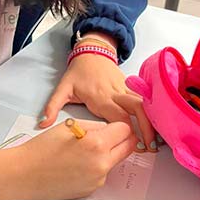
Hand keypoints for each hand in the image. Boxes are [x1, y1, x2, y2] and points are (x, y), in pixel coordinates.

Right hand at [0, 119, 135, 199]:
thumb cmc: (41, 149)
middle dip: (120, 141)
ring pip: (115, 162)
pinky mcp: (91, 190)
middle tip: (106, 137)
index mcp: (97, 144)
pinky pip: (102, 175)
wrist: (24, 174)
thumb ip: (94, 126)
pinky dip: (95, 168)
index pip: (126, 130)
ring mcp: (97, 180)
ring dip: (107, 155)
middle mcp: (101, 164)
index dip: (119, 126)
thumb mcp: (68, 126)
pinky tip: (76, 166)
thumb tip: (108, 130)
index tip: (112, 127)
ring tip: (83, 153)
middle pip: (128, 148)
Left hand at [40, 53, 156, 152]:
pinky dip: (151, 113)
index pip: (118, 117)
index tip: (133, 147)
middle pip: (137, 111)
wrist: (92, 51)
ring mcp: (125, 90)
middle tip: (150, 147)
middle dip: (145, 128)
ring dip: (151, 121)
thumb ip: (52, 107)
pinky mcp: (130, 88)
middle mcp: (116, 94)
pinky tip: (156, 127)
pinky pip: (144, 101)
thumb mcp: (62, 89)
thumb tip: (43, 124)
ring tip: (156, 140)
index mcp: (100, 98)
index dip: (127, 132)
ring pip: (144, 105)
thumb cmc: (77, 73)